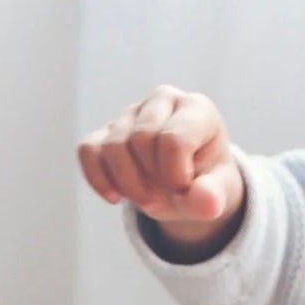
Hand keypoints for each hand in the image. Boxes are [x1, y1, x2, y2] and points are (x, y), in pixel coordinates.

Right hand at [78, 86, 245, 254]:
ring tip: (143, 197)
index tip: (183, 192)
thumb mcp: (216, 193)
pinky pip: (88, 151)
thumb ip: (213, 197)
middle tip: (161, 199)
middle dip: (148, 180)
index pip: (172, 139)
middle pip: (140, 140)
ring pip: (113, 147)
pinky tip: (116, 197)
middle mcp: (162, 101)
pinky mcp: (105, 132)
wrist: (182, 183)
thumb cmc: (201, 182)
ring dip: (126, 184)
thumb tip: (207, 203)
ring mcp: (130, 114)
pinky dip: (98, 180)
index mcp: (196, 110)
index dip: (174, 176)